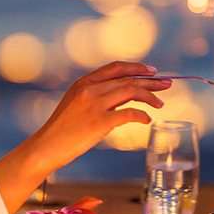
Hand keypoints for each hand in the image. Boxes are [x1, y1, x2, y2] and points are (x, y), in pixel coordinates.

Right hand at [30, 61, 170, 167]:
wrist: (47, 146)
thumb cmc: (62, 129)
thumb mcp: (75, 103)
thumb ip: (95, 95)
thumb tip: (123, 94)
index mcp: (83, 82)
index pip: (116, 67)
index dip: (137, 67)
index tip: (152, 71)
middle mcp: (90, 89)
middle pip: (127, 79)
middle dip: (151, 81)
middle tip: (167, 84)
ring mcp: (95, 105)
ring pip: (131, 92)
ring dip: (150, 97)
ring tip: (160, 104)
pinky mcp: (100, 122)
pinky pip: (129, 114)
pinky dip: (142, 115)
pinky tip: (147, 120)